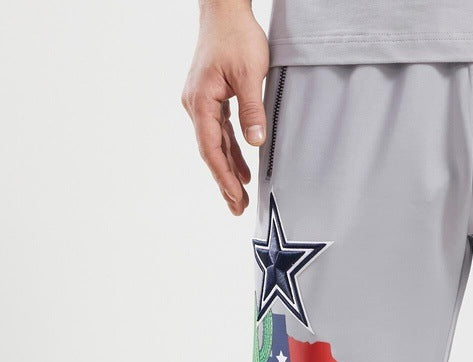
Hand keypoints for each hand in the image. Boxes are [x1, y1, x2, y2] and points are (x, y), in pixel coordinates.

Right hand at [181, 0, 268, 215]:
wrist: (224, 8)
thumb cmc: (236, 36)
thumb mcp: (250, 74)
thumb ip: (252, 109)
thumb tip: (255, 142)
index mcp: (200, 101)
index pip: (210, 148)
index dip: (223, 176)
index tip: (235, 198)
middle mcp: (195, 104)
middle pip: (210, 151)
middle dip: (224, 182)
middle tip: (238, 209)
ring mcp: (201, 101)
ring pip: (215, 144)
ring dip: (228, 170)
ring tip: (240, 198)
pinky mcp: (211, 97)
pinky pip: (220, 131)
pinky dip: (230, 151)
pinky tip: (242, 169)